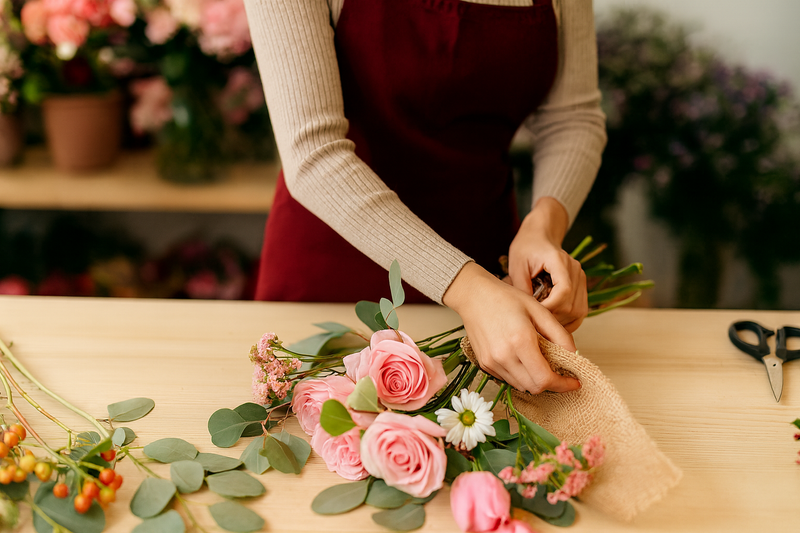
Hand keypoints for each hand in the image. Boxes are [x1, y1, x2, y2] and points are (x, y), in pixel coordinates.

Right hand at [443, 262, 580, 393]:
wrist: (474, 295)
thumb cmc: (507, 299)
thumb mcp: (539, 311)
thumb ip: (560, 335)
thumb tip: (574, 356)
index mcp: (520, 341)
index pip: (545, 379)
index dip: (563, 385)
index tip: (574, 382)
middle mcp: (504, 356)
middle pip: (534, 387)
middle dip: (552, 384)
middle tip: (561, 373)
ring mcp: (492, 362)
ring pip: (521, 386)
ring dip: (536, 381)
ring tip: (541, 364)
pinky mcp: (484, 364)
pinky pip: (508, 379)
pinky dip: (521, 376)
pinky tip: (524, 360)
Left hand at [508, 197, 587, 331]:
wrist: (540, 235)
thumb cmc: (527, 247)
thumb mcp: (517, 264)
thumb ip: (520, 286)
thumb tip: (525, 312)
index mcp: (560, 261)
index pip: (564, 291)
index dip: (550, 308)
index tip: (534, 314)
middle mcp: (576, 270)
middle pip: (572, 306)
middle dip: (553, 318)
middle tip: (534, 320)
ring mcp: (581, 279)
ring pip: (578, 312)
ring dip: (561, 322)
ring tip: (543, 322)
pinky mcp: (581, 287)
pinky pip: (580, 311)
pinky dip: (568, 321)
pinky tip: (553, 322)